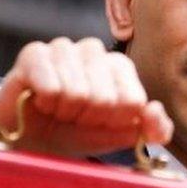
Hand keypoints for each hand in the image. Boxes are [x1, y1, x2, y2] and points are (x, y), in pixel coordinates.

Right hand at [0, 37, 173, 156]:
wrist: (31, 139)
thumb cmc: (77, 132)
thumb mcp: (120, 136)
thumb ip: (152, 129)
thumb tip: (155, 111)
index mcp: (119, 67)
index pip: (133, 101)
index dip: (114, 122)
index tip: (99, 122)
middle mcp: (93, 51)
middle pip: (105, 99)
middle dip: (88, 119)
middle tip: (74, 117)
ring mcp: (63, 48)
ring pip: (77, 93)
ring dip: (65, 113)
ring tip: (57, 109)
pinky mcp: (34, 54)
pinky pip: (51, 87)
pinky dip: (46, 105)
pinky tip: (40, 101)